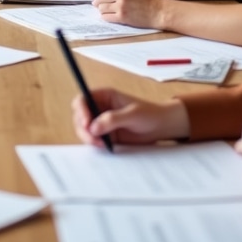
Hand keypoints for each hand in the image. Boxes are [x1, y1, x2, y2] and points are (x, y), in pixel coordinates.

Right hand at [72, 89, 189, 147]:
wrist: (161, 127)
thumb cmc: (149, 114)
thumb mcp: (132, 114)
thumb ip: (112, 119)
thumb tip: (94, 127)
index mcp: (105, 96)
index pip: (83, 99)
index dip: (81, 110)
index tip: (87, 123)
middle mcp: (100, 107)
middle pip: (80, 116)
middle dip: (83, 128)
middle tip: (94, 139)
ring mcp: (101, 121)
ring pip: (84, 129)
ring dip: (88, 137)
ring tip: (101, 144)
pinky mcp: (106, 134)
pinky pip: (93, 138)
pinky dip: (94, 143)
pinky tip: (104, 145)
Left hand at [89, 0, 167, 28]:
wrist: (158, 11)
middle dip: (96, 2)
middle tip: (98, 4)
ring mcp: (122, 5)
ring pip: (101, 8)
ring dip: (102, 9)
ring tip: (107, 9)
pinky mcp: (122, 17)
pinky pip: (105, 17)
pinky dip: (105, 16)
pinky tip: (110, 15)